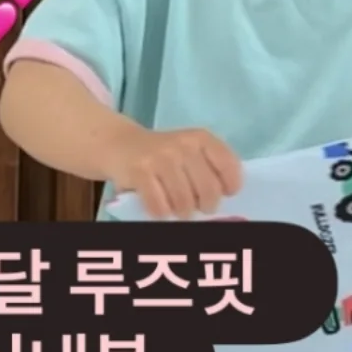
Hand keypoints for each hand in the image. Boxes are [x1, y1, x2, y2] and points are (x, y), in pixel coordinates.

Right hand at [110, 126, 242, 217]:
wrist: (121, 144)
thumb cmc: (163, 154)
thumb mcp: (190, 150)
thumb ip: (210, 167)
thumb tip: (223, 196)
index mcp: (201, 138)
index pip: (228, 165)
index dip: (230, 186)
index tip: (223, 194)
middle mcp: (184, 145)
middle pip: (209, 190)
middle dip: (206, 206)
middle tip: (198, 207)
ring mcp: (161, 157)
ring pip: (184, 201)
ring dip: (182, 213)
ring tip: (178, 209)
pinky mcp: (140, 171)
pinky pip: (159, 205)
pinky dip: (161, 213)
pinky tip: (160, 209)